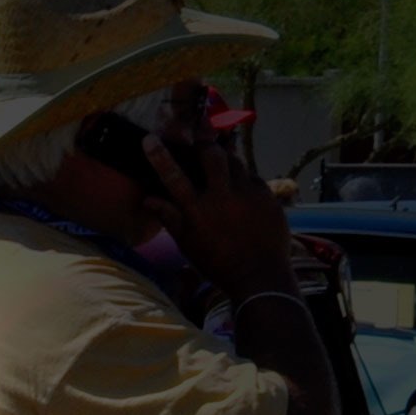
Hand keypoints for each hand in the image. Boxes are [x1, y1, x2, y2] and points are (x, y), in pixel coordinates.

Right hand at [148, 125, 294, 296]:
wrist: (259, 275)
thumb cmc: (216, 263)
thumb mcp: (187, 244)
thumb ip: (169, 218)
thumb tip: (148, 200)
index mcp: (197, 211)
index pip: (173, 176)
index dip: (160, 156)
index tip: (150, 139)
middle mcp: (222, 196)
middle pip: (211, 155)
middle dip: (204, 144)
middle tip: (200, 141)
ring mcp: (248, 193)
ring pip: (235, 162)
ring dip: (226, 158)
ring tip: (221, 162)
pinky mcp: (268, 195)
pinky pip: (253, 177)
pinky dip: (244, 178)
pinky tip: (241, 188)